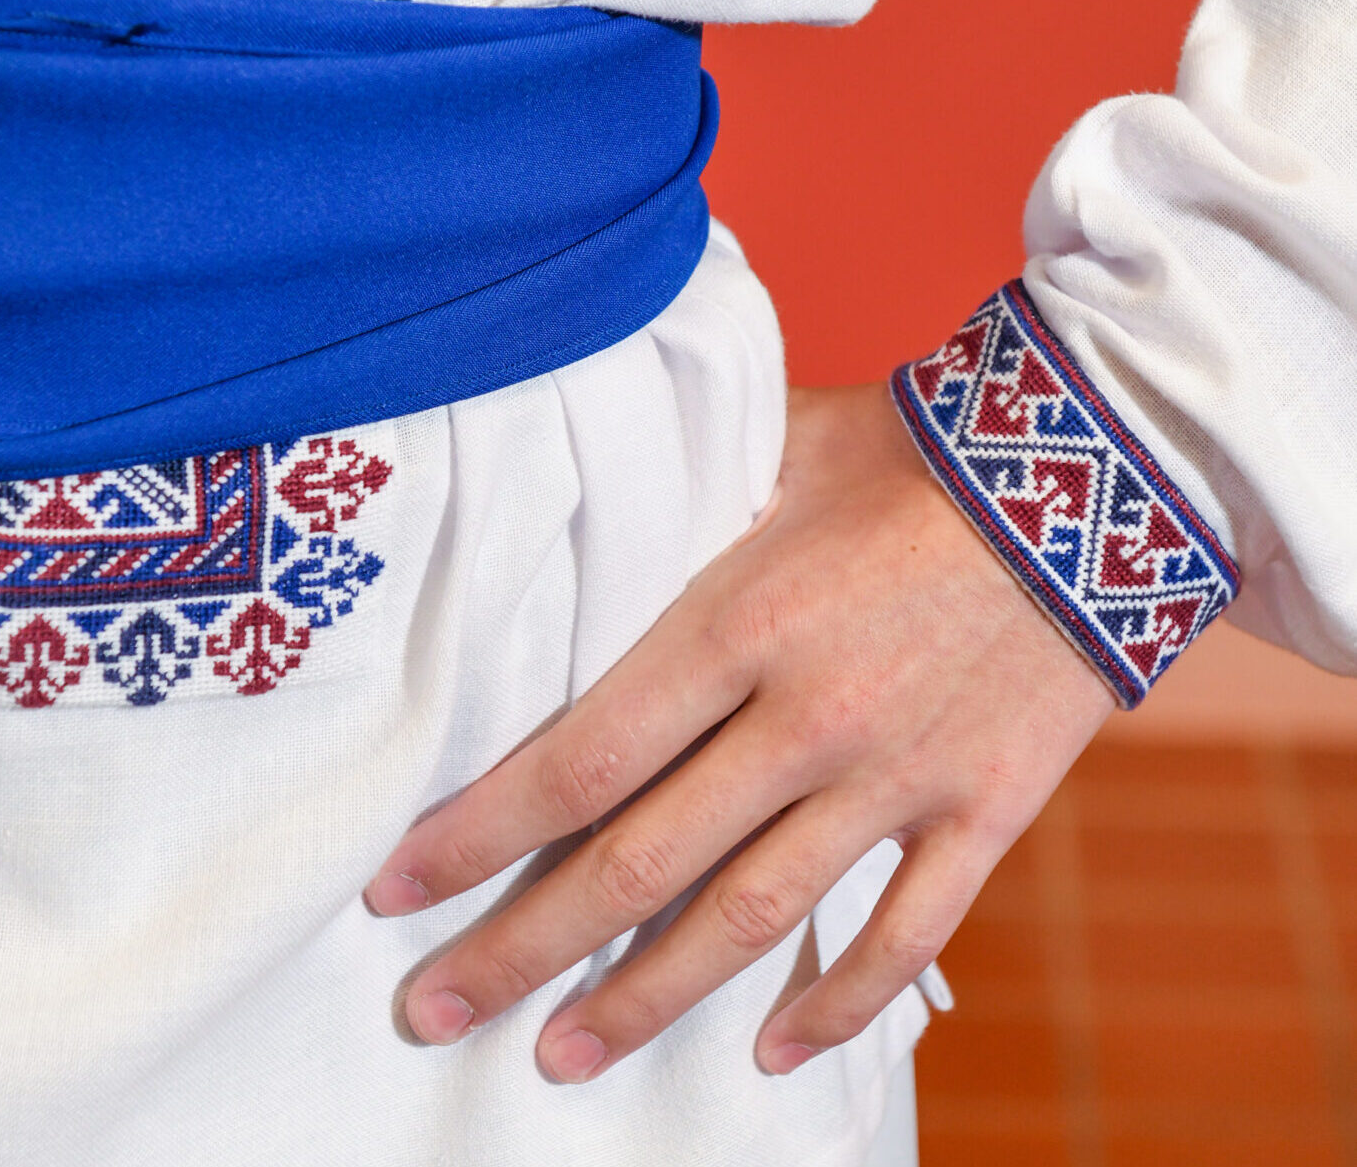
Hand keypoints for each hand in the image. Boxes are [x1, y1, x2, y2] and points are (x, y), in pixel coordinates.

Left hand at [365, 381, 1115, 1079]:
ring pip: (750, 921)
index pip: (580, 761)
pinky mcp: (983, 813)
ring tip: (562, 1055)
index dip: (479, 834)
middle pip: (637, 866)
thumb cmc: (916, 444)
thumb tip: (585, 484)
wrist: (1101, 467)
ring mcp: (897, 780)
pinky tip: (773, 1053)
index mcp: (738, 626)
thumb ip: (679, 489)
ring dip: (648, 1000)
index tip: (398, 887)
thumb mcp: (777, 446)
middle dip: (523, 946)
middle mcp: (806, 721)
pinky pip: (903, 936)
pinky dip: (839, 1004)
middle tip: (434, 1007)